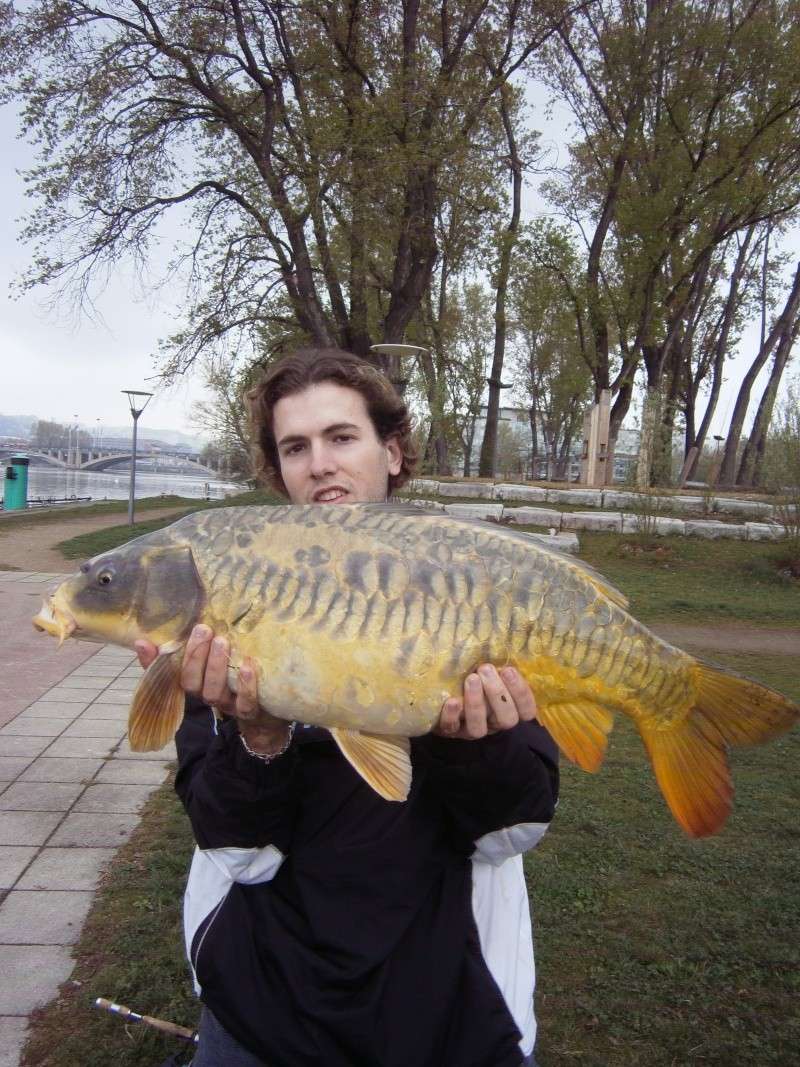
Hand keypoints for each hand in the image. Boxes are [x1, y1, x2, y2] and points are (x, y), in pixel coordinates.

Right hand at [134, 626, 288, 750]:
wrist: (266, 713)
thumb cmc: (232, 679)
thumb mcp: (209, 662)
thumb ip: (180, 652)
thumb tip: (141, 641)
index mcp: (195, 684)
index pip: (174, 674)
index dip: (166, 660)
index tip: (171, 633)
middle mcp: (207, 696)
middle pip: (193, 684)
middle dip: (196, 656)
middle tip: (204, 630)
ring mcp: (228, 705)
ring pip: (215, 692)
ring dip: (217, 667)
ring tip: (223, 642)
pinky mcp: (250, 712)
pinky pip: (245, 703)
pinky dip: (245, 686)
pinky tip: (247, 666)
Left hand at [434, 664, 536, 739]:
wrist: (439, 693)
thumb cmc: (472, 675)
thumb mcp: (488, 671)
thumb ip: (497, 664)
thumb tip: (504, 637)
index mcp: (508, 708)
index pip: (527, 710)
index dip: (522, 693)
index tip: (509, 670)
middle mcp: (493, 722)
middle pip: (506, 719)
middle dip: (498, 694)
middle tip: (486, 669)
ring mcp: (471, 729)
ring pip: (479, 728)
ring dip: (476, 703)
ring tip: (471, 679)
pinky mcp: (450, 731)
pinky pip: (452, 728)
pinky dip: (452, 716)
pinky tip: (452, 701)